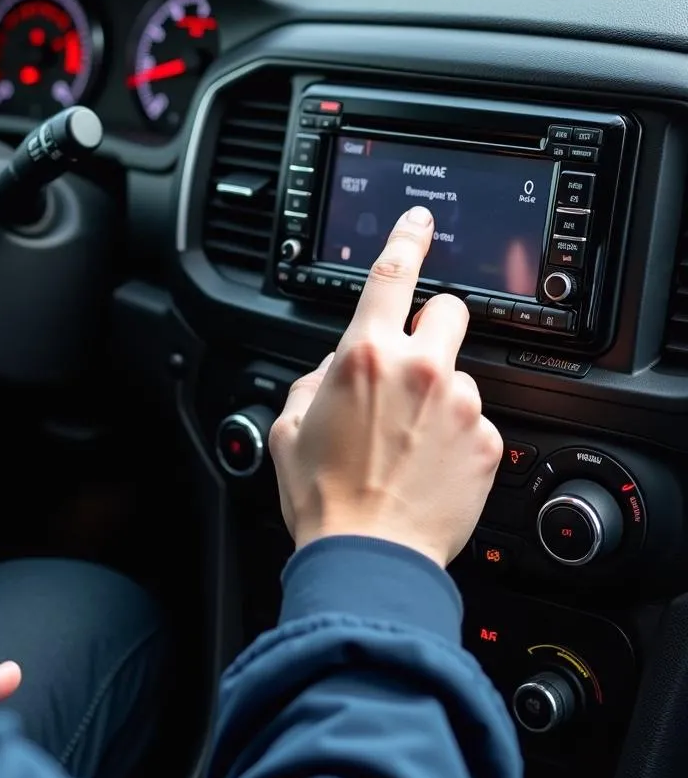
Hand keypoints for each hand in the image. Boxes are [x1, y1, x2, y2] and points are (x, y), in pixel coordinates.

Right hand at [269, 206, 502, 567]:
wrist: (369, 557)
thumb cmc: (324, 496)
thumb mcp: (289, 427)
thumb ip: (312, 381)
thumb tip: (332, 369)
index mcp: (365, 357)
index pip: (392, 275)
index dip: (407, 238)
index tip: (420, 220)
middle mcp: (421, 370)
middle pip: (449, 310)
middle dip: (432, 326)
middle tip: (412, 363)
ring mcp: (461, 405)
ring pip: (461, 372)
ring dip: (440, 393)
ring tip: (409, 441)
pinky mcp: (489, 442)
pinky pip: (476, 420)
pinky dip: (457, 435)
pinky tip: (429, 465)